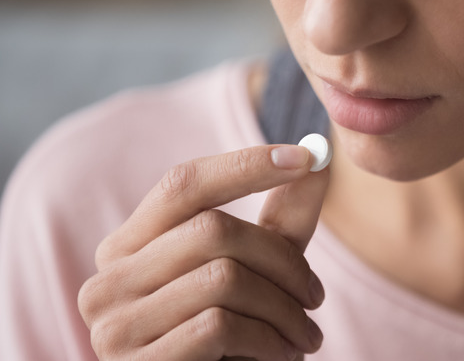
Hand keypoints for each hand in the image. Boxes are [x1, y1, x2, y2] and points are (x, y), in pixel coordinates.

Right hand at [78, 145, 328, 359]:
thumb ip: (283, 217)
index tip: (307, 157)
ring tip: (304, 335)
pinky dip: (267, 340)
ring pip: (222, 279)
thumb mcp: (261, 270)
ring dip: (283, 309)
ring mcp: (115, 324)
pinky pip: (218, 327)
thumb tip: (320, 156)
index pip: (183, 183)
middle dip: (283, 261)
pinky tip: (280, 354)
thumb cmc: (234, 335)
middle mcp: (110, 278)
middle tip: (316, 295)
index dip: (245, 165)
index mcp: (131, 245)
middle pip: (212, 230)